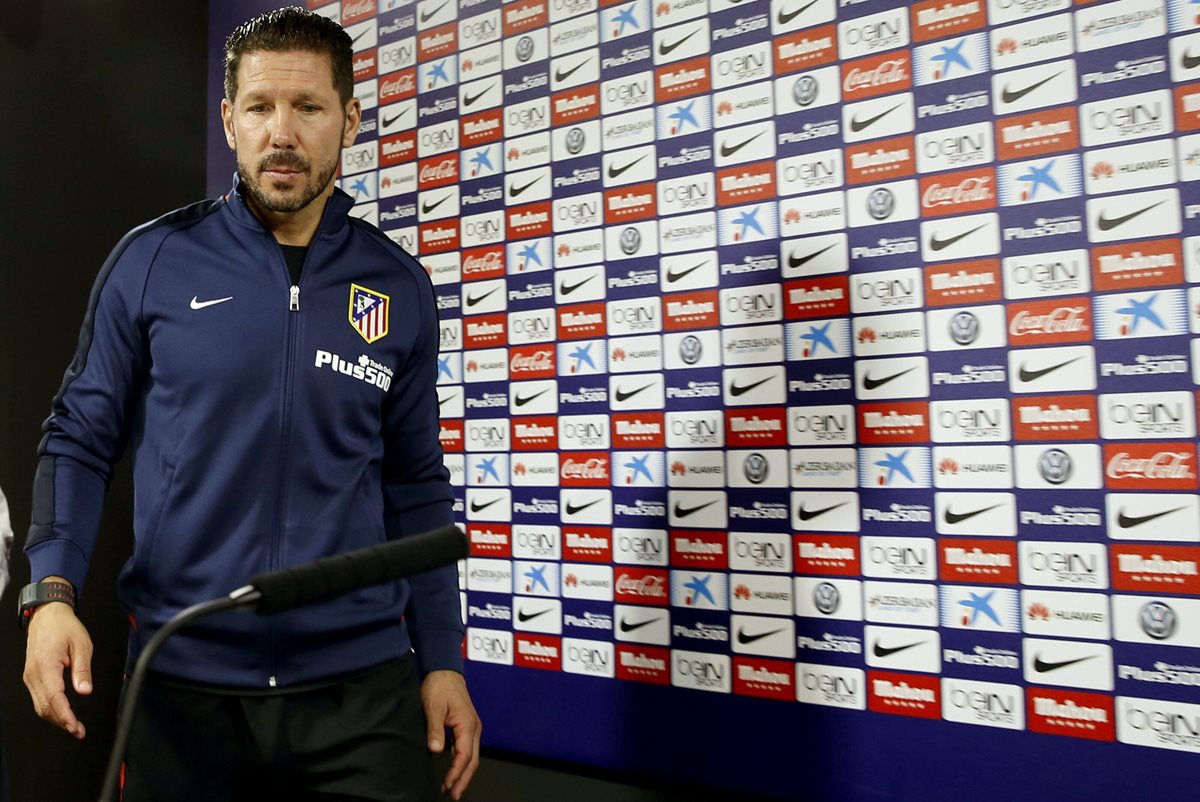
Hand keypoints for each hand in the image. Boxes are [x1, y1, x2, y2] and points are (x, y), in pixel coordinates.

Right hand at [23, 599, 92, 738]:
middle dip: (61, 722)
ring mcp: (30, 676)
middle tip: (78, 731)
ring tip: (73, 726)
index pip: (54, 699)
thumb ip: (83, 670)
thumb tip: (85, 691)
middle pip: (45, 707)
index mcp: (46, 666)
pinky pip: (39, 698)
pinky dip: (50, 708)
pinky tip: (62, 713)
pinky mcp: (31, 676)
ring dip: (55, 718)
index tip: (75, 726)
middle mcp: (34, 674)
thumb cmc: (65, 627)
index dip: (65, 716)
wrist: (47, 615)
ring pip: (40, 705)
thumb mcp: (82, 645)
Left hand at [421, 670, 480, 799]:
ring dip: (463, 772)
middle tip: (453, 795)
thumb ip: (435, 729)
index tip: (447, 786)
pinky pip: (467, 749)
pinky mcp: (466, 726)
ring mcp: (472, 727)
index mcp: (468, 724)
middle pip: (472, 760)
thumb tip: (436, 749)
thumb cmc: (440, 685)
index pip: (464, 755)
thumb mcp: (433, 706)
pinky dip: (461, 762)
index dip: (456, 773)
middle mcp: (474, 727)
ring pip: (471, 756)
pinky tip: (453, 769)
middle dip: (463, 779)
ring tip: (452, 787)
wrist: (444, 670)